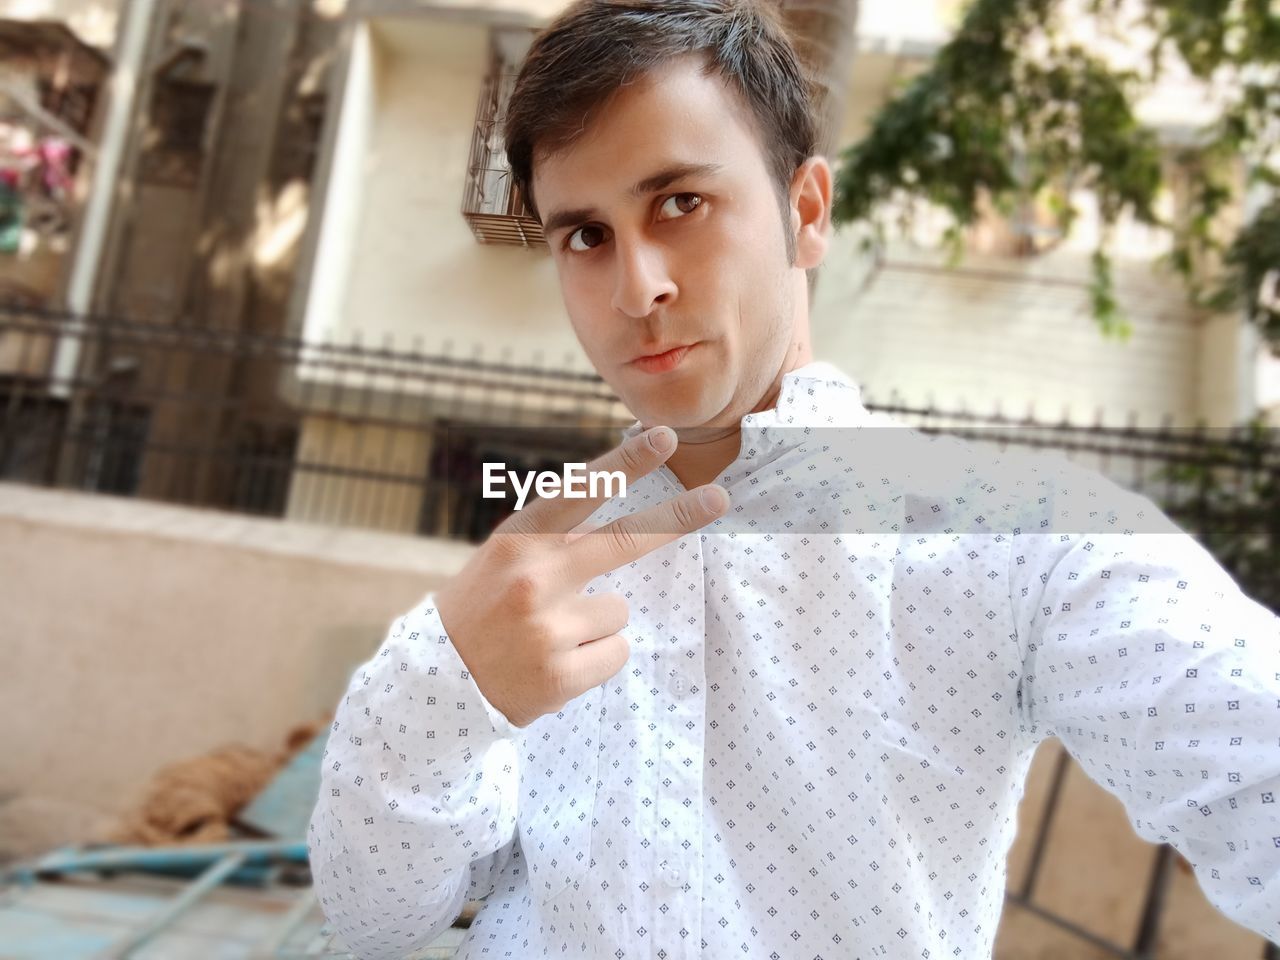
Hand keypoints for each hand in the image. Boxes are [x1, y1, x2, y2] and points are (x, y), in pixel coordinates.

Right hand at [434, 426, 728, 728]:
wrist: (439, 679)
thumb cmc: (483, 607)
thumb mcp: (505, 557)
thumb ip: (555, 537)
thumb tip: (630, 518)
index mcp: (519, 539)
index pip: (580, 492)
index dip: (625, 462)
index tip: (664, 436)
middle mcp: (533, 576)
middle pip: (625, 539)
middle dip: (678, 517)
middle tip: (719, 497)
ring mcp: (548, 627)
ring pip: (618, 609)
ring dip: (596, 624)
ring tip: (550, 635)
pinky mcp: (561, 674)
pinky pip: (615, 652)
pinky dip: (594, 659)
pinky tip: (554, 663)